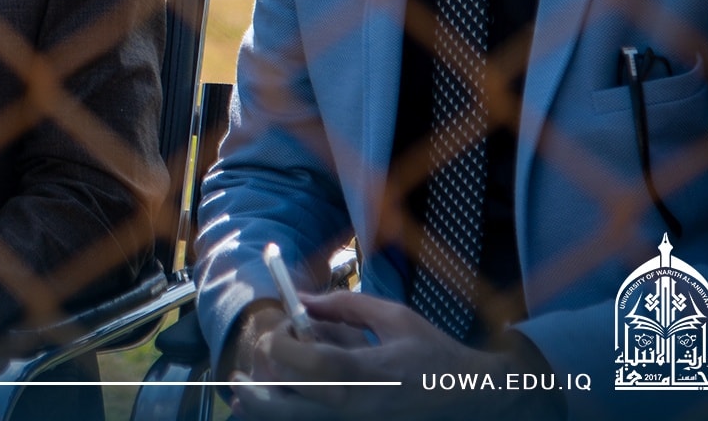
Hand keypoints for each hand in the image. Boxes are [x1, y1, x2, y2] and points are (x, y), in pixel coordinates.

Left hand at [230, 291, 549, 420]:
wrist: (467, 396)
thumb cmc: (432, 353)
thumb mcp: (394, 317)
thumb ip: (345, 305)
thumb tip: (302, 299)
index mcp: (369, 373)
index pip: (312, 363)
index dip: (283, 345)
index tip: (277, 329)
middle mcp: (357, 407)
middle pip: (289, 406)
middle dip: (256, 388)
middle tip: (240, 373)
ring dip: (264, 408)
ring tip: (242, 394)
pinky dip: (288, 416)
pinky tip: (267, 406)